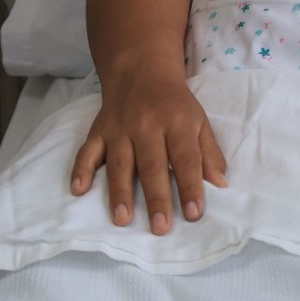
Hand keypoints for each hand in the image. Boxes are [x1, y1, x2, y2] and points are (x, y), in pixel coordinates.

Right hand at [69, 66, 226, 234]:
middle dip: (156, 198)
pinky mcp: (98, 131)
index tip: (194, 214)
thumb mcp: (199, 122)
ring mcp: (120, 129)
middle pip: (152, 165)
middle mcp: (148, 126)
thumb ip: (209, 153)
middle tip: (160, 228)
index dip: (190, 187)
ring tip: (123, 219)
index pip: (186, 159)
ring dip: (119, 192)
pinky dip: (81, 170)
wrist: (142, 72)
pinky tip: (78, 190)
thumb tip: (221, 184)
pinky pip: (87, 151)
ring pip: (119, 163)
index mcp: (178, 123)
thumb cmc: (175, 105)